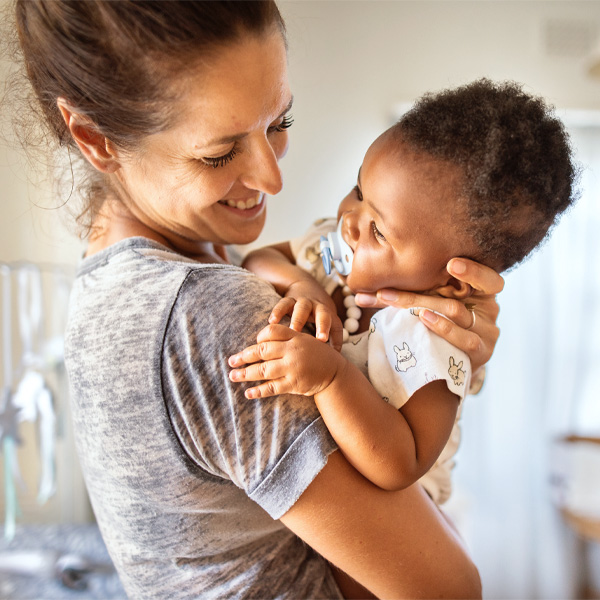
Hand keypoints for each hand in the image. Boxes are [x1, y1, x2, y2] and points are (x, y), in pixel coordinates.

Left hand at [228, 324, 344, 397]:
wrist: (335, 373)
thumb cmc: (316, 355)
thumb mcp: (304, 339)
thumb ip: (285, 337)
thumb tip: (258, 341)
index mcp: (295, 336)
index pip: (271, 331)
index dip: (259, 337)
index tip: (253, 344)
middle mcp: (293, 351)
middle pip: (262, 351)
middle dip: (244, 356)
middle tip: (231, 361)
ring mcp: (293, 368)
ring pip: (263, 370)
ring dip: (245, 374)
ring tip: (232, 376)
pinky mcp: (294, 384)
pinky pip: (272, 388)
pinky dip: (259, 391)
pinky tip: (248, 393)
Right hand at [269, 280, 343, 350]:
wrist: (306, 286)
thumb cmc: (318, 313)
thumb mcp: (328, 322)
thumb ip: (332, 340)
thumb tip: (334, 361)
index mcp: (329, 315)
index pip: (336, 326)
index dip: (336, 338)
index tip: (335, 351)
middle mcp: (318, 307)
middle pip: (323, 314)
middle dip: (322, 326)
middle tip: (320, 339)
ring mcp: (303, 302)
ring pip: (302, 309)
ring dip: (298, 320)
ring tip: (293, 331)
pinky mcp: (289, 299)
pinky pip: (283, 304)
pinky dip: (278, 312)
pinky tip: (272, 322)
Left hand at [354, 258, 503, 372]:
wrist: (451, 367)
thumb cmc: (441, 326)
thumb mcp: (431, 304)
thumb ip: (408, 295)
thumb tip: (361, 292)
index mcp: (480, 292)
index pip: (489, 278)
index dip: (473, 271)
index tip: (450, 263)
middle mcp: (488, 310)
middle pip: (456, 296)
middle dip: (416, 293)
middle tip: (384, 292)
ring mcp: (487, 332)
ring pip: (454, 312)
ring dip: (421, 306)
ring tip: (399, 304)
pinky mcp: (481, 352)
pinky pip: (463, 339)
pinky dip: (442, 328)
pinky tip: (424, 319)